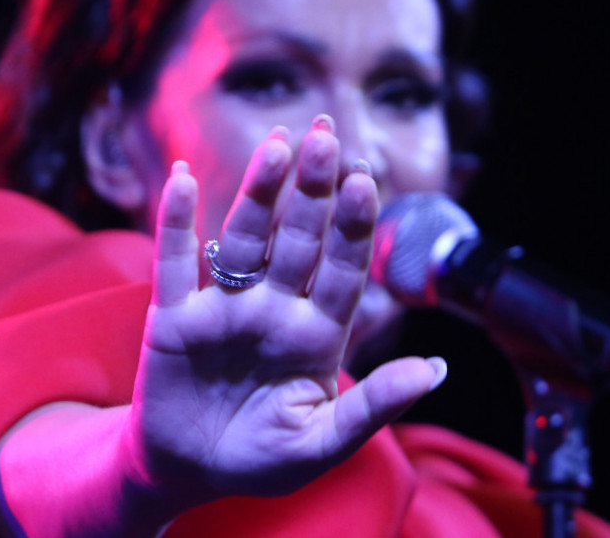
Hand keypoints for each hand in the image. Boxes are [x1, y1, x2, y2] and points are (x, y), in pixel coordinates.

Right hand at [125, 116, 445, 508]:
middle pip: (297, 240)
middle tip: (325, 137)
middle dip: (312, 190)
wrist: (188, 472)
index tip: (365, 183)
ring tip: (276, 145)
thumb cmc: (261, 460)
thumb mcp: (321, 443)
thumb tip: (435, 370)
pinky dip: (176, 221)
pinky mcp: (175, 317)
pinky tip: (184, 176)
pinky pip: (174, 263)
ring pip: (245, 240)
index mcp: (316, 335)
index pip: (343, 271)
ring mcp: (225, 308)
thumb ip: (373, 406)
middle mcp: (274, 308)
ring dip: (258, 193)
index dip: (352, 228)